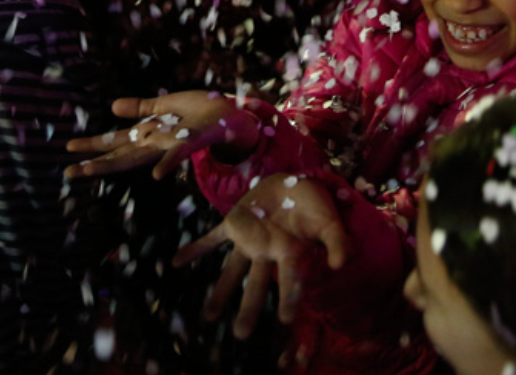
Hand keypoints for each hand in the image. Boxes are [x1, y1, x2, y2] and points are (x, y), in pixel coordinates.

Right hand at [65, 90, 260, 179]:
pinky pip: (180, 154)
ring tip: (93, 170)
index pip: (118, 142)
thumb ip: (141, 107)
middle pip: (123, 154)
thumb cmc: (202, 112)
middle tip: (69, 171)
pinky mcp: (194, 140)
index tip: (69, 151)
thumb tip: (112, 106)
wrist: (234, 117)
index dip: (94, 147)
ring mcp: (174, 144)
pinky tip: (156, 176)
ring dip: (118, 163)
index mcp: (152, 135)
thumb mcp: (166, 105)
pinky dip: (168, 164)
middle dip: (96, 162)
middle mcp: (159, 143)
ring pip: (142, 156)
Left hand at [172, 173, 351, 339]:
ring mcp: (249, 240)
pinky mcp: (234, 224)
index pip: (290, 279)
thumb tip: (339, 265)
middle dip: (248, 309)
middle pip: (256, 285)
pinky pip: (212, 239)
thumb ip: (337, 241)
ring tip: (208, 316)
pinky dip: (196, 249)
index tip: (284, 320)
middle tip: (241, 334)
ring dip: (221, 291)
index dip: (288, 298)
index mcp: (291, 253)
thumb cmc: (315, 204)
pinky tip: (176, 261)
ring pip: (233, 270)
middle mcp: (268, 252)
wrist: (295, 181)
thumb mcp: (330, 220)